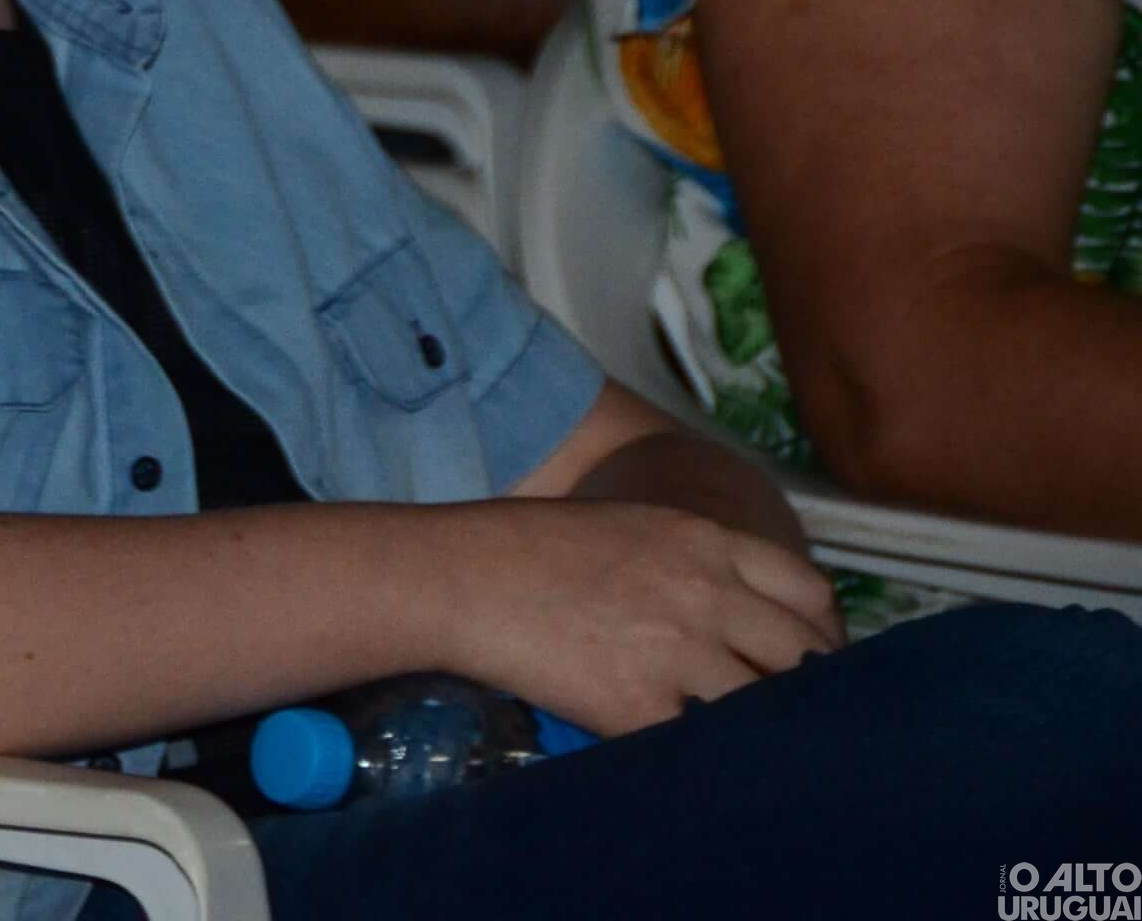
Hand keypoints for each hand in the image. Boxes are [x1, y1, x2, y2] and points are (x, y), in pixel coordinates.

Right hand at [431, 497, 841, 736]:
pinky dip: (702, 754)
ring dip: (759, 727)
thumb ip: (689, 563)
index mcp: (704, 540)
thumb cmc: (523, 546)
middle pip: (804, 655)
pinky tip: (691, 756)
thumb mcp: (626, 526)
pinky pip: (699, 744)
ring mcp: (677, 652)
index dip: (824, 633)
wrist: (458, 576)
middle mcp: (706, 593)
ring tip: (748, 743)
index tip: (816, 659)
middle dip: (811, 689)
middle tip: (798, 713)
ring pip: (764, 708)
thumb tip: (732, 616)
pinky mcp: (639, 706)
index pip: (808, 592)